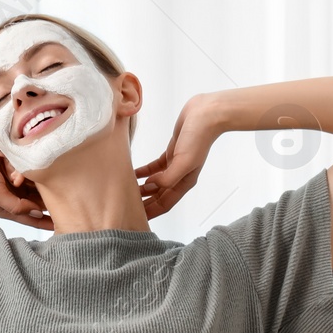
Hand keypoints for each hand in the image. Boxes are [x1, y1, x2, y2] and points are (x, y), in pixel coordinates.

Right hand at [0, 133, 51, 229]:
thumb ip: (17, 206)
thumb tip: (38, 213)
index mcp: (6, 207)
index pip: (31, 218)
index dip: (46, 222)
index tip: (65, 225)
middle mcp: (11, 195)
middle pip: (36, 200)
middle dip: (39, 194)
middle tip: (54, 191)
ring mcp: (12, 181)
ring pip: (32, 182)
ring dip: (25, 176)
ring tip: (11, 171)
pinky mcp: (13, 167)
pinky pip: (25, 168)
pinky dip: (17, 165)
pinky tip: (3, 160)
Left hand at [136, 94, 222, 218]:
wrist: (206, 114)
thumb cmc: (198, 138)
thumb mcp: (184, 161)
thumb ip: (168, 178)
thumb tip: (150, 186)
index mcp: (185, 183)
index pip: (165, 204)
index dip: (151, 212)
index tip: (136, 218)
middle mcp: (180, 176)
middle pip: (159, 196)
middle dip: (144, 203)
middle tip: (127, 207)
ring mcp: (175, 164)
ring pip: (155, 182)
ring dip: (143, 188)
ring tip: (127, 191)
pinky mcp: (171, 152)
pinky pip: (154, 167)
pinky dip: (144, 172)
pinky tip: (133, 173)